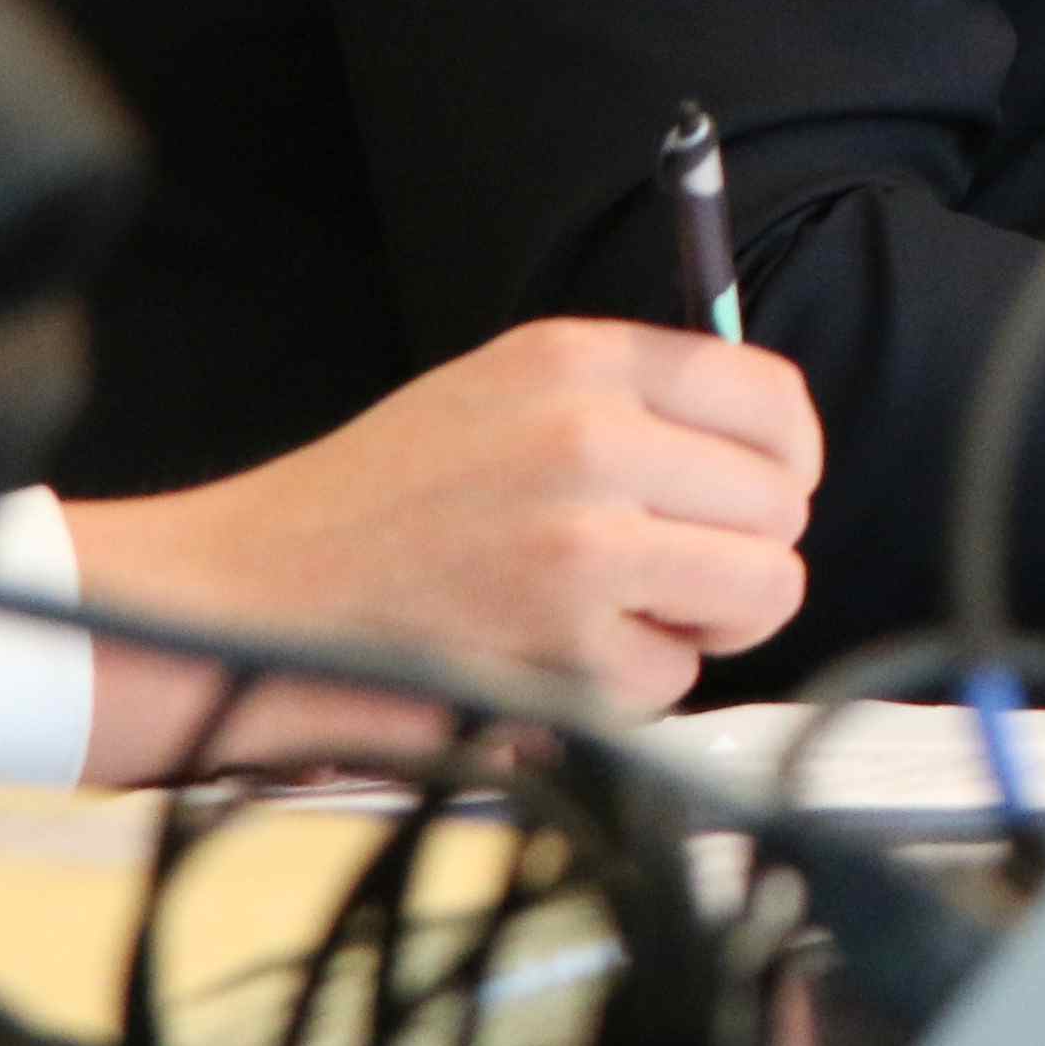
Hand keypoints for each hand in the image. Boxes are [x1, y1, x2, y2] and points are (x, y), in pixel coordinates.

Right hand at [61, 318, 821, 779]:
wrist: (256, 589)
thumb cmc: (384, 499)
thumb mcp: (505, 389)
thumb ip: (630, 400)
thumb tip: (766, 445)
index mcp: (580, 359)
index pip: (773, 398)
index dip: (788, 460)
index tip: (765, 495)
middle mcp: (590, 435)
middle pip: (780, 505)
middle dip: (743, 550)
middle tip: (673, 572)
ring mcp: (582, 540)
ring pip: (762, 589)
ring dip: (707, 621)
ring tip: (626, 614)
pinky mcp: (568, 642)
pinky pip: (677, 676)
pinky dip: (630, 686)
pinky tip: (557, 656)